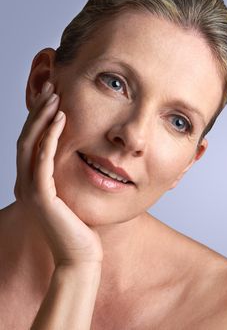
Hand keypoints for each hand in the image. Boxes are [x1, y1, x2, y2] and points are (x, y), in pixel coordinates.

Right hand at [14, 81, 102, 265]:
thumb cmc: (82, 226)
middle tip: (52, 86)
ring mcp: (31, 189)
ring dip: (42, 118)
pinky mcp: (41, 197)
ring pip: (31, 144)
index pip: (34, 142)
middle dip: (39, 110)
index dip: (41, 117)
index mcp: (35, 181)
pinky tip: (61, 119)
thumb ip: (71, 176)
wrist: (80, 255)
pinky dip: (50, 137)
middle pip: (28, 137)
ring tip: (55, 96)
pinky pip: (43, 160)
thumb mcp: (75, 195)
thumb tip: (84, 156)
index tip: (55, 95)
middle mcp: (28, 182)